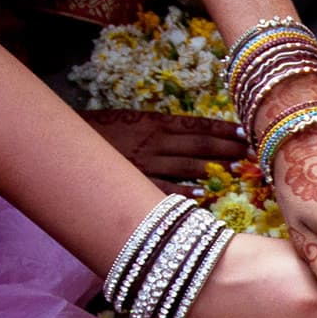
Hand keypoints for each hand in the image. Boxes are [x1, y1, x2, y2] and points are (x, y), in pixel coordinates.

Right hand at [84, 109, 247, 190]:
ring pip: (186, 166)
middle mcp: (154, 141)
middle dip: (226, 150)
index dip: (221, 130)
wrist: (64, 142)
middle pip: (197, 145)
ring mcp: (144, 162)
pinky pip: (162, 188)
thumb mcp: (133, 122)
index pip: (195, 125)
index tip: (243, 133)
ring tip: (237, 171)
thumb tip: (194, 135)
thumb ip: (161, 129)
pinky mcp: (133, 181)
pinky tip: (201, 195)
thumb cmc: (102, 131)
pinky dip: (182, 191)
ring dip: (213, 169)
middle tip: (251, 153)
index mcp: (154, 123)